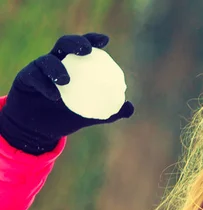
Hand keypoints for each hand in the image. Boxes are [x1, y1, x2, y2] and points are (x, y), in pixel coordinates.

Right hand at [0, 33, 133, 154]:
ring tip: (66, 80)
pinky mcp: (26, 78)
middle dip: (75, 42)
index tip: (105, 41)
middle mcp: (56, 62)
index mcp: (73, 66)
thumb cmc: (67, 116)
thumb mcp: (90, 116)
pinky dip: (45, 86)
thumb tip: (130, 107)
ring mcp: (39, 68)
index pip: (83, 48)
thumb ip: (110, 112)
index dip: (93, 40)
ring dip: (56, 67)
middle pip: (65, 44)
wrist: (41, 129)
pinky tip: (55, 96)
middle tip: (86, 50)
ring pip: (47, 60)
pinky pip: (35, 78)